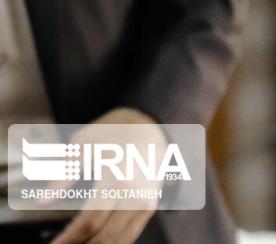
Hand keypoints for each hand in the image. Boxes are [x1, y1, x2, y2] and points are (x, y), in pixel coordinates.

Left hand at [49, 107, 160, 243]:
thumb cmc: (114, 131)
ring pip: (122, 239)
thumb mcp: (82, 145)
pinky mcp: (151, 205)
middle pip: (107, 236)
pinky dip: (114, 242)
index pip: (90, 221)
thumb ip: (63, 176)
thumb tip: (43, 202)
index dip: (69, 239)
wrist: (150, 124)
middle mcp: (136, 195)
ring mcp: (147, 202)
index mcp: (117, 179)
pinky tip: (96, 241)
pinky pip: (131, 233)